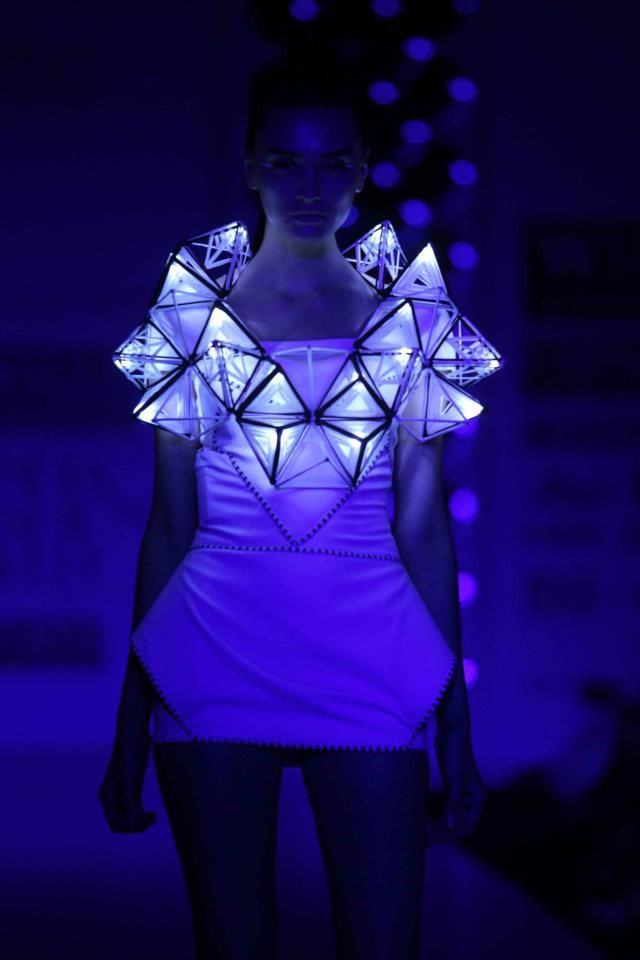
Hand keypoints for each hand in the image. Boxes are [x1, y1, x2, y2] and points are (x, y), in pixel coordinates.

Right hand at [97, 723, 156, 832]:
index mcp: (107, 796)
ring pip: (126, 815)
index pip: (116, 825)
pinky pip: (131, 805)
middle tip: (154, 820)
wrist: (133, 728)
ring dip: (139, 821)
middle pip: (120, 823)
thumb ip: (131, 801)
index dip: (133, 829)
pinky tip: (150, 810)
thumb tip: (133, 824)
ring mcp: (119, 789)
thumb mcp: (132, 778)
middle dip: (136, 826)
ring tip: (154, 817)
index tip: (149, 822)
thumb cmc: (131, 751)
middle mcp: (110, 795)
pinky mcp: (128, 782)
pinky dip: (140, 812)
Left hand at [425, 724, 487, 847]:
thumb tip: (451, 827)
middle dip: (444, 833)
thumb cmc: (456, 755)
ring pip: (451, 816)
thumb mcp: (455, 781)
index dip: (452, 835)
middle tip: (424, 840)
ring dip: (439, 826)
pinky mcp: (451, 786)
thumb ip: (454, 805)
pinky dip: (437, 814)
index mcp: (478, 798)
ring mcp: (461, 793)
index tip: (435, 840)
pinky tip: (426, 820)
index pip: (468, 826)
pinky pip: (445, 807)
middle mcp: (472, 798)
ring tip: (423, 834)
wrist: (451, 732)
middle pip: (459, 823)